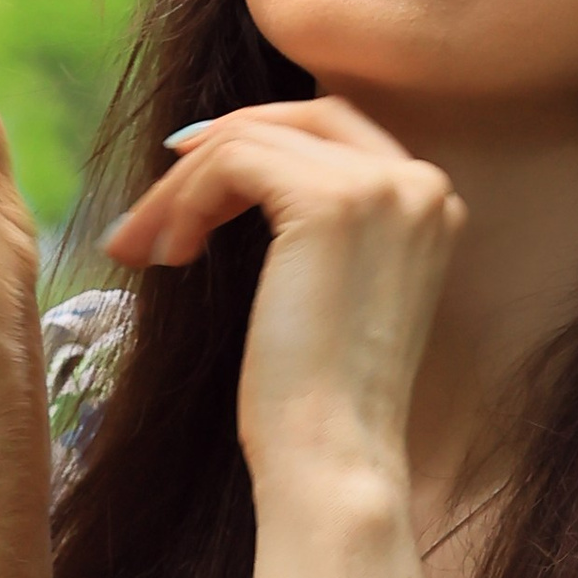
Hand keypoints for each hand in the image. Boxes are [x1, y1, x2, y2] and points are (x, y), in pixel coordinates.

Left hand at [103, 99, 462, 505]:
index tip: (195, 180)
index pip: (337, 131)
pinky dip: (185, 201)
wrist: (336, 458)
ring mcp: (383, 186)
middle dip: (218, 149)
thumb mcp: (334, 291)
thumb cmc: (322, 401)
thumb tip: (238, 170)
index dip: (259, 141)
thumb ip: (320, 229)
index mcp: (432, 205)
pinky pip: (231, 162)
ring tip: (145, 250)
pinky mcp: (331, 200)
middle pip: (299, 119)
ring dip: (182, 190)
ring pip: (251, 139)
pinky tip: (169, 257)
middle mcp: (421, 183)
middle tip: (156, 205)